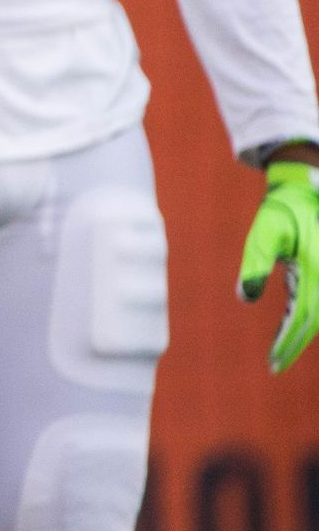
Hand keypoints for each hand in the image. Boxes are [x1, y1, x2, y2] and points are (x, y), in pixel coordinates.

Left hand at [239, 158, 318, 373]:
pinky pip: (314, 303)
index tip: (273, 362)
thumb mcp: (264, 233)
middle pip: (313, 322)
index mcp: (315, 271)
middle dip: (293, 345)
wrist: (305, 191)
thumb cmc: (282, 210)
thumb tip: (245, 297)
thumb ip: (256, 264)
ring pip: (317, 316)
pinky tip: (287, 329)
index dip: (288, 342)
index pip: (303, 318)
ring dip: (299, 335)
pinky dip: (302, 318)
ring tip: (279, 353)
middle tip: (274, 366)